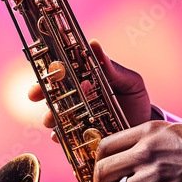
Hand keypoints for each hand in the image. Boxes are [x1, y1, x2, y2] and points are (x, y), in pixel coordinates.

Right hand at [27, 40, 151, 141]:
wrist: (144, 128)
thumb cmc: (135, 100)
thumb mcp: (129, 81)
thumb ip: (112, 68)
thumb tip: (94, 44)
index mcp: (86, 80)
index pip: (62, 72)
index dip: (48, 71)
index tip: (44, 72)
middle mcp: (76, 98)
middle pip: (51, 93)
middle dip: (41, 93)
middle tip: (37, 95)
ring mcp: (76, 118)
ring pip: (54, 115)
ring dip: (49, 116)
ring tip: (52, 118)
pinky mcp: (79, 137)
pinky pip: (64, 137)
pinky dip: (59, 137)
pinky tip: (60, 136)